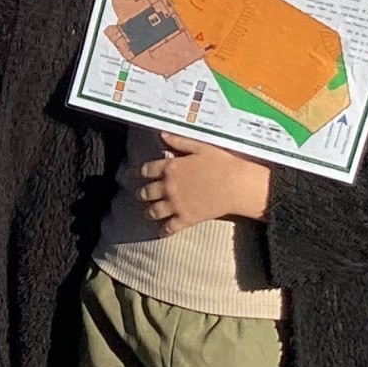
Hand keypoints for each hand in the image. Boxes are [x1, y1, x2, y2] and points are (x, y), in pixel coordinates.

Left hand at [138, 132, 270, 234]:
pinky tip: (161, 232)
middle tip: (140, 194)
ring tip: (148, 213)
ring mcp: (176, 204)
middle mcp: (168, 187)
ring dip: (148, 212)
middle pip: (146, 192)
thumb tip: (162, 134)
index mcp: (171, 168)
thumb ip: (179, 141)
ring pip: (153, 211)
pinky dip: (164, 231)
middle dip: (141, 193)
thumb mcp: (200, 147)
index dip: (136, 172)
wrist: (237, 184)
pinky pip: (170, 227)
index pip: (146, 170)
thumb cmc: (222, 163)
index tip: (130, 174)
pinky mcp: (186, 218)